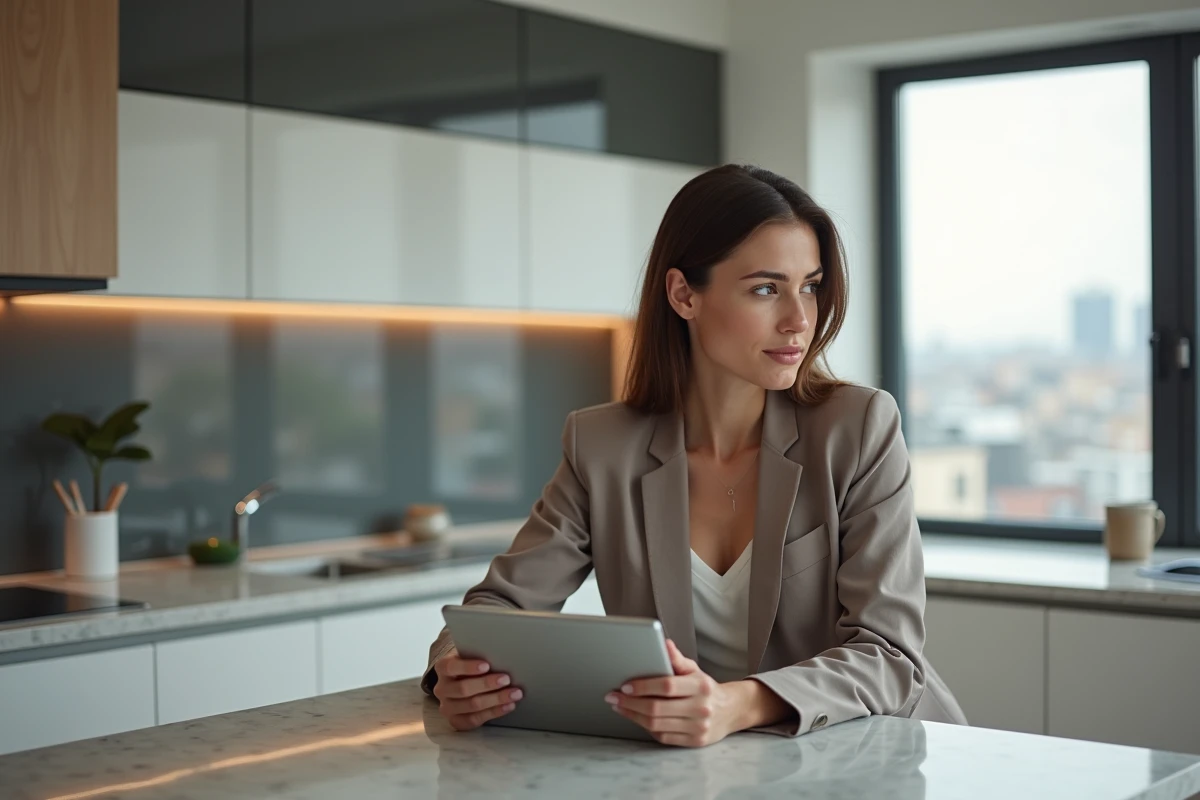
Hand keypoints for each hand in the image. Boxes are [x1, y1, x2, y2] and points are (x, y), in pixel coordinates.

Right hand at [432, 647, 523, 730]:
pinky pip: (475, 719)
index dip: (468, 667)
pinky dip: (495, 712)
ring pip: (472, 705)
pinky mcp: (456, 721)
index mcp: (442, 668)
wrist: (460, 681)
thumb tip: (501, 656)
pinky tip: (508, 706)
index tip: (487, 665)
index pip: (451, 667)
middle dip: (487, 684)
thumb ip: (479, 655)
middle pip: (463, 689)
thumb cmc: (470, 665)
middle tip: (506, 679)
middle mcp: (442, 689)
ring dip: (496, 699)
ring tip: (514, 693)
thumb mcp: (469, 656)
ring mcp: (447, 707)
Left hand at [606, 639, 739, 746]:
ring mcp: (698, 727)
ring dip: (633, 716)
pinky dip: (645, 728)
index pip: (667, 686)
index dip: (643, 686)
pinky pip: (663, 737)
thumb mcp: (694, 670)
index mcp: (700, 686)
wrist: (730, 711)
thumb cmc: (705, 688)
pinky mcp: (694, 741)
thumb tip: (664, 643)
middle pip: (657, 708)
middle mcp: (701, 708)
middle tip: (613, 697)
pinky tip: (636, 718)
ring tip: (619, 707)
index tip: (624, 686)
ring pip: (657, 725)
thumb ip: (677, 659)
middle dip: (630, 703)